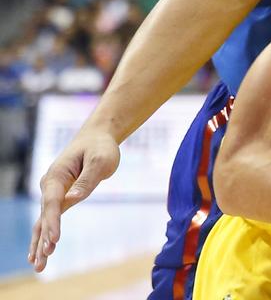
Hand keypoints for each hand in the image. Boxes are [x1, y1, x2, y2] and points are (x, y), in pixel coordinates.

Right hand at [27, 128, 119, 270]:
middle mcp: (50, 185)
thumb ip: (87, 179)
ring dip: (40, 243)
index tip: (54, 240)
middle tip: (43, 260)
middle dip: (43, 238)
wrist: (98, 137)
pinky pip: (50, 219)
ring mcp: (52, 192)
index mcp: (57, 175)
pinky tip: (41, 254)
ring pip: (43, 221)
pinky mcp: (60, 197)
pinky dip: (44, 236)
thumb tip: (73, 198)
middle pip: (44, 215)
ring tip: (38, 265)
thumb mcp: (100, 160)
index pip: (52, 202)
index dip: (53, 222)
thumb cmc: (101, 147)